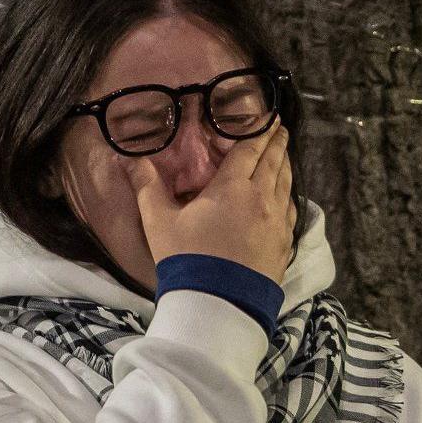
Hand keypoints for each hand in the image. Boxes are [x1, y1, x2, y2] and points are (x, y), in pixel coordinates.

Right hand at [132, 126, 296, 281]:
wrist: (217, 305)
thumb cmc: (186, 259)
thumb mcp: (159, 222)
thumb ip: (147, 187)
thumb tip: (130, 160)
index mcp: (232, 187)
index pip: (251, 149)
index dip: (260, 130)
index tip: (269, 117)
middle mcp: (261, 198)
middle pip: (274, 162)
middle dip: (277, 142)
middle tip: (281, 129)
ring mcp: (277, 223)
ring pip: (286, 184)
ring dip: (285, 165)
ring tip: (284, 156)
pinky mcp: (284, 245)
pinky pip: (291, 211)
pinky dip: (288, 196)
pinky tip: (286, 197)